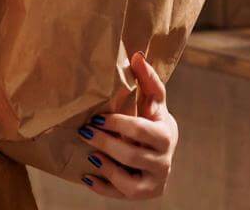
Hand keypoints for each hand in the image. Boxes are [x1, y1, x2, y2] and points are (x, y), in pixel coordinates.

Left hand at [76, 51, 178, 199]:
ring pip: (128, 182)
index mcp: (165, 135)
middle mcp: (164, 161)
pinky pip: (121, 196)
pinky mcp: (144, 193)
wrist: (160, 148)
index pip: (141, 130)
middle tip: (84, 131)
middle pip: (131, 155)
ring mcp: (154, 181)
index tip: (96, 117)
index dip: (118, 124)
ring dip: (105, 166)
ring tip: (89, 154)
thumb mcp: (153, 100)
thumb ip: (147, 80)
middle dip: (105, 143)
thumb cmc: (151, 117)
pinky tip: (86, 175)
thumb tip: (137, 54)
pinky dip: (102, 187)